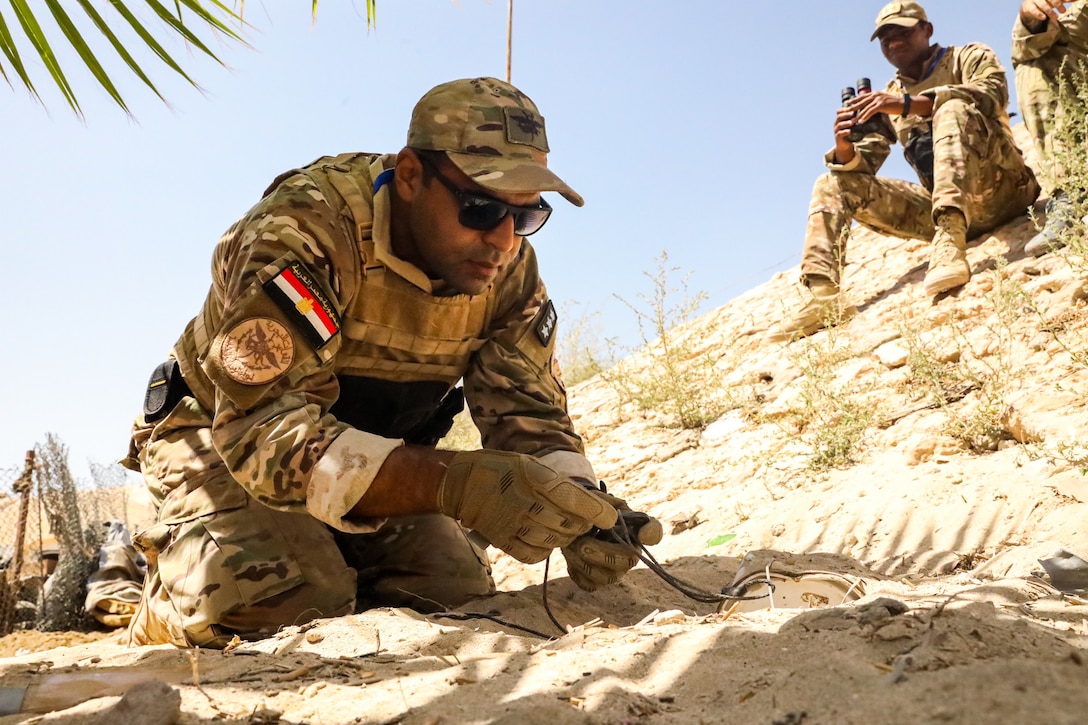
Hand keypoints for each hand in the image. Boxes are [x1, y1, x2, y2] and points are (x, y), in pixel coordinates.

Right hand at [438, 450, 617, 563]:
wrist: (461, 483)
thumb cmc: (502, 469)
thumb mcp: (532, 465)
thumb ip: (560, 484)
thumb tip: (595, 503)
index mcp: (533, 477)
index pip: (574, 499)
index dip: (597, 511)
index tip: (610, 517)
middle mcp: (524, 502)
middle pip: (568, 523)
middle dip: (583, 524)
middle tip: (584, 519)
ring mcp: (513, 524)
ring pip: (555, 540)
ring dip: (566, 536)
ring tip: (564, 526)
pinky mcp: (504, 540)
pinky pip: (536, 554)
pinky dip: (546, 548)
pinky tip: (545, 537)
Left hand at [562, 489, 663, 590]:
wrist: (572, 522)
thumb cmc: (588, 510)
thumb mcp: (597, 500)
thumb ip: (604, 506)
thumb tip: (610, 520)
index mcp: (634, 528)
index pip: (653, 531)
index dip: (652, 534)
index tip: (642, 533)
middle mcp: (630, 552)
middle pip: (628, 560)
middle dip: (603, 553)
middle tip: (581, 544)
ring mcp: (615, 570)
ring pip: (607, 576)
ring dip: (584, 562)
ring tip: (571, 546)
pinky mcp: (597, 580)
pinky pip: (590, 583)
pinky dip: (576, 570)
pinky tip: (570, 555)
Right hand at [833, 107, 858, 163]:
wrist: (846, 144)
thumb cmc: (851, 132)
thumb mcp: (853, 123)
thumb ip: (856, 116)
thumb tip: (867, 107)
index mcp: (840, 119)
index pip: (840, 111)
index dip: (846, 108)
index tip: (854, 107)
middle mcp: (837, 123)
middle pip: (839, 116)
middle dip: (846, 115)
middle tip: (853, 114)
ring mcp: (836, 130)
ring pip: (839, 124)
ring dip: (846, 123)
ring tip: (852, 122)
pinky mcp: (837, 137)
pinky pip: (839, 133)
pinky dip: (844, 132)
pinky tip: (849, 131)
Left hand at [845, 91, 900, 122]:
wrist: (903, 104)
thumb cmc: (893, 104)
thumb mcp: (882, 101)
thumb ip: (874, 102)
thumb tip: (868, 107)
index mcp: (875, 93)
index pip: (862, 96)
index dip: (854, 100)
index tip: (847, 103)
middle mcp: (875, 95)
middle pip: (861, 101)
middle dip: (852, 107)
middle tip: (845, 111)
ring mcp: (878, 99)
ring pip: (865, 107)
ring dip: (858, 115)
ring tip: (852, 120)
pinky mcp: (881, 105)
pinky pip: (871, 111)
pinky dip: (865, 116)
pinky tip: (861, 121)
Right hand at [1021, 0, 1066, 29]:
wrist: (1029, 5)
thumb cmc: (1046, 1)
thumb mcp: (1056, 0)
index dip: (1062, 0)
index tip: (1068, 5)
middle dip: (1058, 4)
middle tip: (1063, 11)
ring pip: (1043, 4)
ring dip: (1050, 11)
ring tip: (1056, 18)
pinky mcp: (1028, 6)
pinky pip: (1033, 10)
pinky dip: (1038, 14)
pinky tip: (1044, 18)